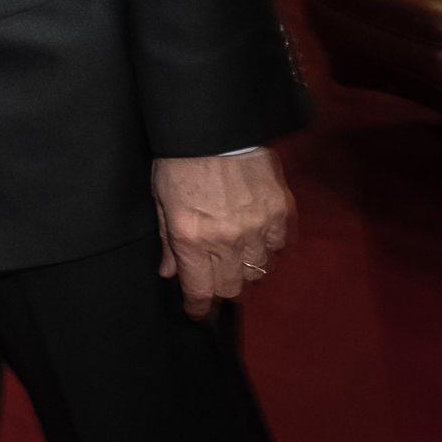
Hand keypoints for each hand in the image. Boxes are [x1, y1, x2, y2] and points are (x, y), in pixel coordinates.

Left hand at [152, 148, 293, 319]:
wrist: (216, 128)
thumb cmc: (180, 160)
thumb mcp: (161, 199)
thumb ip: (166, 240)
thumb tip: (169, 271)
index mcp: (192, 240)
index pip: (199, 292)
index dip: (199, 309)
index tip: (199, 314)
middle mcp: (227, 242)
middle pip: (233, 289)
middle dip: (223, 290)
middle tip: (217, 280)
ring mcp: (258, 229)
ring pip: (260, 272)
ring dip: (248, 269)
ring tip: (237, 254)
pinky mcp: (281, 214)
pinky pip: (280, 247)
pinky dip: (270, 246)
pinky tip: (258, 234)